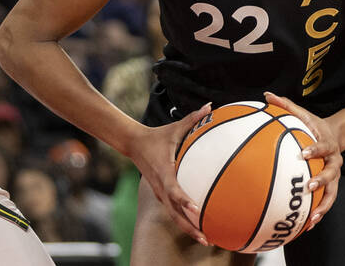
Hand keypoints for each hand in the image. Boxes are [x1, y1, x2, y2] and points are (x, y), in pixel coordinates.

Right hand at [128, 104, 211, 244]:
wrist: (133, 144)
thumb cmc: (157, 135)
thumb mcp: (175, 127)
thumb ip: (193, 118)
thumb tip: (210, 106)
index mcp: (164, 172)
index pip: (174, 190)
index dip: (184, 201)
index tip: (196, 209)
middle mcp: (160, 187)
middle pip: (175, 213)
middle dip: (190, 226)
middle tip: (206, 237)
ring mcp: (159, 193)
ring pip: (173, 216)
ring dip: (188, 228)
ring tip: (205, 238)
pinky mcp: (160, 195)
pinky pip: (172, 211)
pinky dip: (183, 221)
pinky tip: (197, 226)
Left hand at [265, 92, 342, 231]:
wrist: (334, 135)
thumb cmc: (312, 125)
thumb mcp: (302, 114)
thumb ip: (285, 105)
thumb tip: (266, 95)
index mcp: (326, 143)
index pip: (322, 146)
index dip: (315, 149)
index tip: (304, 153)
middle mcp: (333, 161)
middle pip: (332, 172)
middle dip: (322, 180)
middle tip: (309, 186)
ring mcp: (334, 176)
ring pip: (332, 193)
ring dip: (324, 205)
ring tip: (313, 218)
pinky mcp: (331, 187)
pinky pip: (326, 202)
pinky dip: (318, 213)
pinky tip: (307, 226)